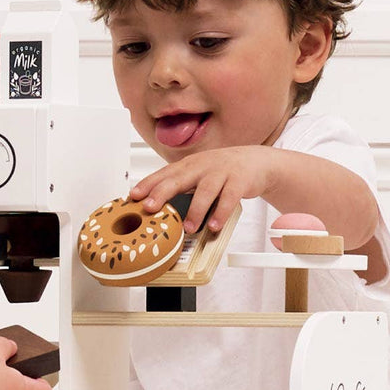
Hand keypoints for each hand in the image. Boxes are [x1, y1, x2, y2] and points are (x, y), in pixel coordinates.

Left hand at [130, 145, 275, 232]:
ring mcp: (221, 172)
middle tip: (150, 208)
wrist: (256, 161)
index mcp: (187, 166)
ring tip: (188, 228)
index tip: (133, 196)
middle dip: (162, 193)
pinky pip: (229, 198)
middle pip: (178, 178)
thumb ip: (178, 186)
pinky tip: (215, 225)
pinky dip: (222, 212)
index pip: (163, 174)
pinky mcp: (240, 181)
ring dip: (195, 210)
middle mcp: (201, 167)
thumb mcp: (196, 174)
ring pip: (205, 190)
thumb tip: (152, 205)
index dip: (147, 184)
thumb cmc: (220, 170)